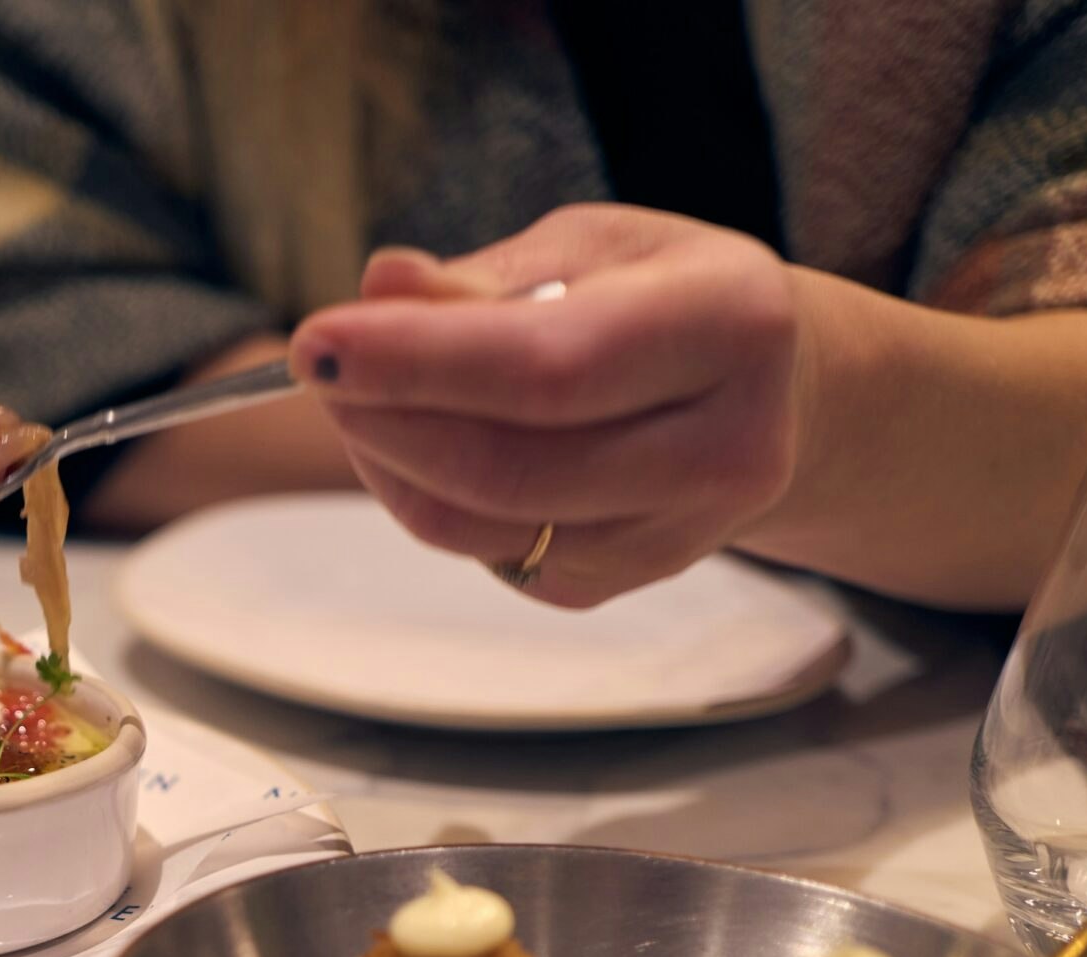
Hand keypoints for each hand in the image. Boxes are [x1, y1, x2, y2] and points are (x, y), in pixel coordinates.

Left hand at [289, 205, 806, 608]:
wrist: (770, 391)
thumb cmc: (665, 297)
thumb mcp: (594, 247)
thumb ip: (488, 278)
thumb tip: (382, 284)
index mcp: (729, 324)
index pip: (549, 365)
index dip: (418, 361)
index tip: (316, 340)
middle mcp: (726, 444)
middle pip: (510, 465)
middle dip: (384, 418)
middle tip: (318, 368)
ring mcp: (684, 530)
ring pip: (486, 524)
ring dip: (389, 462)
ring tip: (358, 399)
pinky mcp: (630, 579)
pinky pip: (492, 554)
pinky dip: (426, 499)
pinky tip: (418, 445)